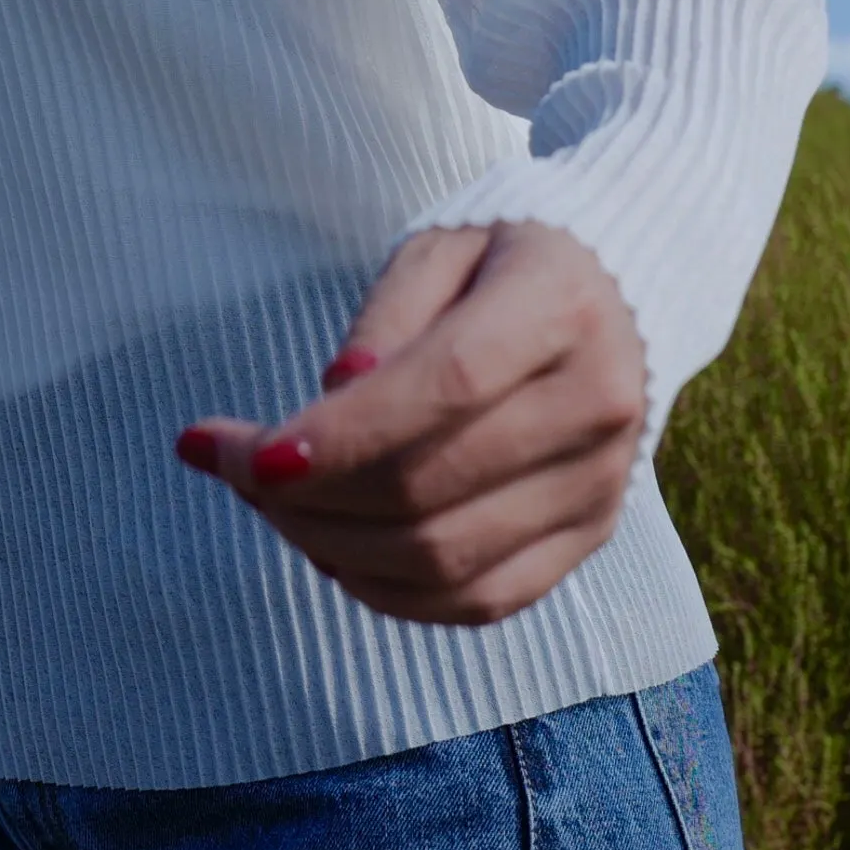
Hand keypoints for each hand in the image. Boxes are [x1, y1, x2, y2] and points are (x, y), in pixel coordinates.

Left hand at [175, 221, 644, 626]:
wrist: (617, 297)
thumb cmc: (502, 263)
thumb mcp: (440, 247)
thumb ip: (385, 317)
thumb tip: (335, 395)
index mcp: (562, 308)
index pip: (448, 387)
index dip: (343, 433)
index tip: (252, 453)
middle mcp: (597, 405)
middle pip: (430, 487)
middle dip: (306, 495)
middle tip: (232, 465)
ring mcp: (599, 484)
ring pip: (444, 558)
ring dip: (331, 545)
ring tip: (270, 502)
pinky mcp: (590, 535)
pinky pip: (481, 601)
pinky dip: (390, 592)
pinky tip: (330, 549)